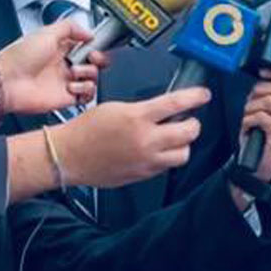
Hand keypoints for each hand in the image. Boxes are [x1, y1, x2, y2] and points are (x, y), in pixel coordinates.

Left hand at [0, 20, 108, 113]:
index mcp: (60, 48)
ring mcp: (66, 82)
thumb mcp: (45, 32)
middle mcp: (65, 65)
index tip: (94, 44)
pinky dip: (85, 90)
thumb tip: (88, 32)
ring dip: (89, 74)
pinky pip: (87, 96)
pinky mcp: (66, 98)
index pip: (86, 45)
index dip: (95, 45)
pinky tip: (72, 86)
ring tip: (74, 73)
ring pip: (93, 78)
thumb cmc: (18, 57)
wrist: (5, 83)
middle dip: (98, 59)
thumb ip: (69, 27)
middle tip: (91, 57)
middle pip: (95, 62)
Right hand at [54, 87, 209, 187]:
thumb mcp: (116, 107)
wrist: (66, 155)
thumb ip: (144, 109)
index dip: (196, 97)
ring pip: (183, 154)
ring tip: (175, 138)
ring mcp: (145, 160)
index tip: (204, 95)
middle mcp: (145, 140)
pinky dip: (167, 158)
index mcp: (137, 117)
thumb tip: (165, 109)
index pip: (177, 103)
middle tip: (189, 119)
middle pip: (189, 132)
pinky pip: (166, 167)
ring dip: (183, 144)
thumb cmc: (85, 130)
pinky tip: (159, 150)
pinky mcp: (142, 175)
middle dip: (193, 123)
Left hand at [240, 69, 270, 182]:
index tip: (261, 72)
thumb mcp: (266, 114)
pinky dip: (248, 120)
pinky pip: (261, 117)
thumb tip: (261, 77)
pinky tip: (247, 127)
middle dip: (259, 91)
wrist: (256, 168)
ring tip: (246, 118)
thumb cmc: (260, 139)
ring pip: (268, 102)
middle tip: (249, 103)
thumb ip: (267, 96)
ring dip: (250, 108)